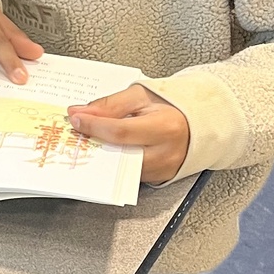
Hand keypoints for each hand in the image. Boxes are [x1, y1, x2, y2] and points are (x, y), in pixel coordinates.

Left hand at [69, 84, 189, 183]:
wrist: (197, 121)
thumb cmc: (171, 106)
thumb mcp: (141, 95)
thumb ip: (110, 104)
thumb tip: (80, 113)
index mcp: (166, 126)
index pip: (120, 131)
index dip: (94, 126)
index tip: (75, 119)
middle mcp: (166, 152)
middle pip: (118, 154)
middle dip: (93, 144)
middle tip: (76, 134)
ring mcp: (163, 169)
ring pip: (120, 168)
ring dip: (101, 155)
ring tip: (89, 140)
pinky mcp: (159, 178)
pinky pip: (128, 174)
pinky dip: (113, 162)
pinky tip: (105, 150)